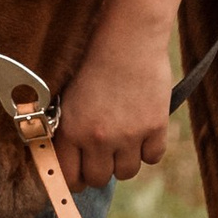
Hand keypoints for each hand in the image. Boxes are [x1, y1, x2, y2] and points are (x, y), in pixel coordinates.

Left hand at [52, 0, 186, 192]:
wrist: (127, 37)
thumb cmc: (92, 61)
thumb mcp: (67, 96)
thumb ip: (65, 129)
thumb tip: (62, 160)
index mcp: (71, 130)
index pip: (69, 178)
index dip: (74, 180)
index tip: (79, 175)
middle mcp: (98, 138)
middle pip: (99, 179)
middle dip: (99, 169)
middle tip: (103, 154)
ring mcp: (128, 135)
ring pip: (127, 172)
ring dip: (125, 160)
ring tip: (123, 139)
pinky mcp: (155, 127)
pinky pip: (153, 157)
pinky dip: (149, 149)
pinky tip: (143, 130)